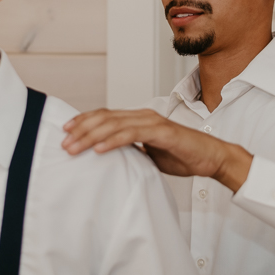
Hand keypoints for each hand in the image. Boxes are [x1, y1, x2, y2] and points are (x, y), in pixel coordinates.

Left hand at [62, 108, 252, 191]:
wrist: (211, 158)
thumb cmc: (183, 155)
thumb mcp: (150, 154)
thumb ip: (132, 151)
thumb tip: (112, 157)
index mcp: (139, 119)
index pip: (106, 116)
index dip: (84, 121)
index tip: (66, 131)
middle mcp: (143, 116)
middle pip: (105, 118)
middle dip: (81, 129)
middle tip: (63, 142)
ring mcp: (152, 122)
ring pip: (114, 124)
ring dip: (91, 136)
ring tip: (75, 147)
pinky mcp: (162, 132)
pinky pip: (133, 135)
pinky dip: (113, 141)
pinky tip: (100, 149)